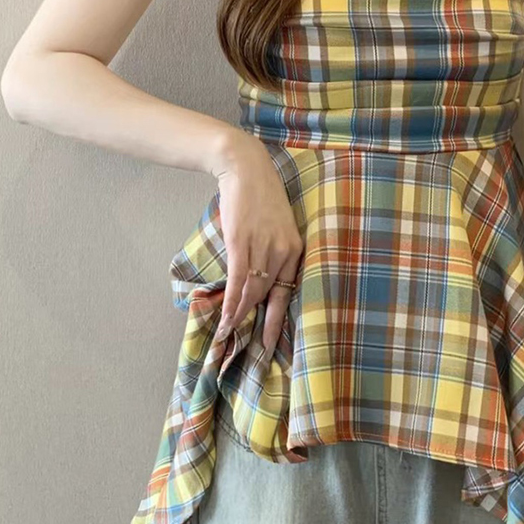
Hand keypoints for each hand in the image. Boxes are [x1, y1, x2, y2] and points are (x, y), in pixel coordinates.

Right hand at [209, 129, 304, 356]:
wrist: (246, 169)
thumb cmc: (260, 196)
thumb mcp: (277, 225)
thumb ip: (273, 251)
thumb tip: (260, 278)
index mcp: (296, 249)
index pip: (289, 291)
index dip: (280, 318)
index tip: (276, 341)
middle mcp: (284, 251)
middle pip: (271, 296)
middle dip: (264, 326)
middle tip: (260, 353)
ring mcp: (264, 247)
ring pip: (253, 291)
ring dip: (241, 316)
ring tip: (231, 337)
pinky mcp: (243, 242)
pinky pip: (239, 280)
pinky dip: (233, 302)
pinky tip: (228, 318)